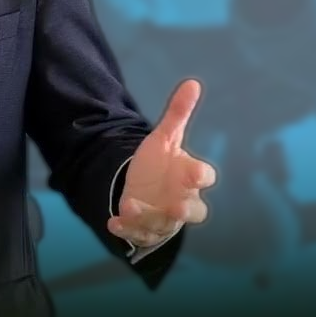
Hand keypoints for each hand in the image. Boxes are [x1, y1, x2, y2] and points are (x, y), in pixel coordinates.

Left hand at [110, 78, 216, 246]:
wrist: (147, 190)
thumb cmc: (163, 165)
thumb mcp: (165, 137)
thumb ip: (178, 113)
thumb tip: (192, 82)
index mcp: (190, 177)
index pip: (203, 176)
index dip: (200, 175)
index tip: (194, 172)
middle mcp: (182, 200)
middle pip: (195, 211)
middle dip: (186, 210)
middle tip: (178, 208)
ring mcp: (164, 217)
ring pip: (163, 224)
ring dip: (147, 216)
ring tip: (129, 204)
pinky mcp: (145, 229)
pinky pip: (138, 234)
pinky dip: (126, 229)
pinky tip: (112, 222)